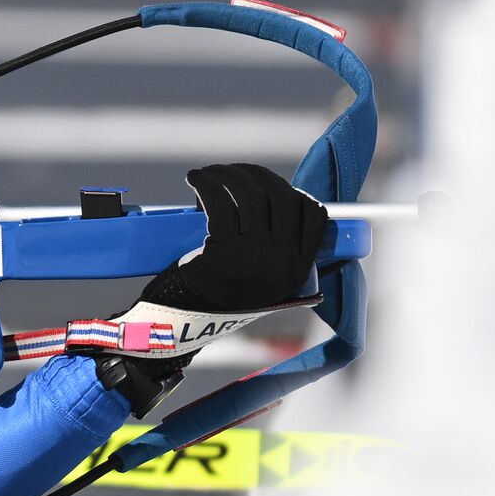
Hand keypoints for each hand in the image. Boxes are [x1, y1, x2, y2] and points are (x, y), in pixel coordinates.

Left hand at [141, 163, 327, 311]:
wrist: (180, 323)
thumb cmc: (214, 294)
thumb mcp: (259, 278)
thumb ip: (273, 250)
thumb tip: (272, 199)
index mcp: (298, 270)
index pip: (314, 215)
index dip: (291, 191)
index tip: (265, 184)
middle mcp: (284, 264)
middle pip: (281, 198)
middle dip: (255, 175)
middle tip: (230, 172)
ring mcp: (256, 260)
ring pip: (251, 196)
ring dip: (228, 174)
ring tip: (209, 173)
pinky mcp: (224, 255)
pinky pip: (220, 204)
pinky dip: (206, 183)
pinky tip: (196, 178)